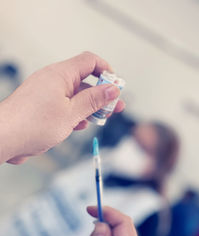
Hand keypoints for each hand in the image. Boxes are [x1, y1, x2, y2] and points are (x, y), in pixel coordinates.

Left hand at [0, 52, 123, 163]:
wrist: (4, 138)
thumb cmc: (31, 124)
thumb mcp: (71, 113)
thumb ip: (94, 100)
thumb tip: (112, 89)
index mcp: (60, 74)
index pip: (90, 61)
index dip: (106, 71)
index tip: (115, 85)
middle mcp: (54, 81)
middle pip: (85, 81)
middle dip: (101, 95)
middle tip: (114, 106)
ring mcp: (48, 94)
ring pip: (75, 96)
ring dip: (89, 107)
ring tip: (99, 118)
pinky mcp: (43, 106)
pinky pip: (64, 106)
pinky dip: (75, 113)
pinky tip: (80, 124)